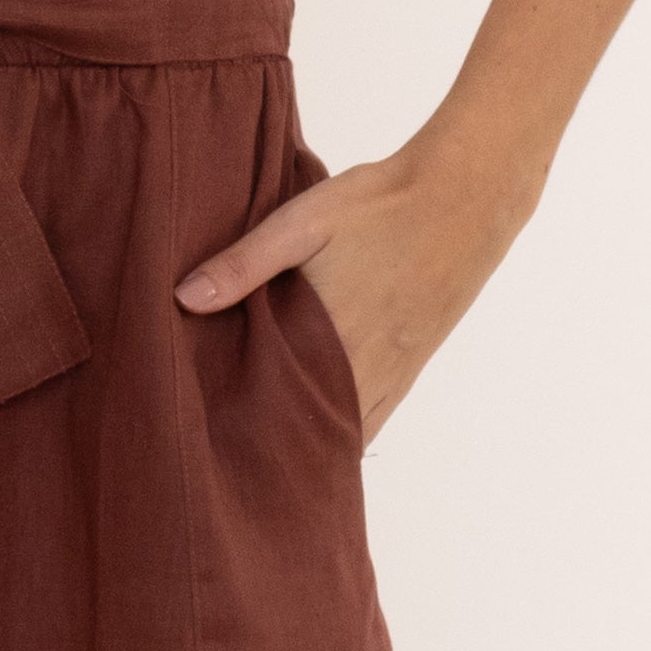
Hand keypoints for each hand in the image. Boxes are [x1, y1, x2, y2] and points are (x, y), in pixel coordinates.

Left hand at [171, 138, 525, 444]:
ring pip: (347, 428)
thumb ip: (245, 263)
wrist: (465, 197)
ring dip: (311, 438)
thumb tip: (184, 298)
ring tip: (269, 451)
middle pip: (311, 426)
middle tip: (229, 453)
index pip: (277, 402)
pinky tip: (324, 431)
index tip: (209, 436)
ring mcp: (394, 369)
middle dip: (272, 441)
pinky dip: (348, 428)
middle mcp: (366, 364)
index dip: (243, 424)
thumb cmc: (380, 204)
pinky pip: (377, 416)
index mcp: (331, 333)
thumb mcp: (303, 221)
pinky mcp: (412, 364)